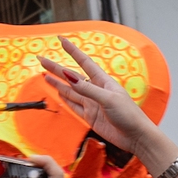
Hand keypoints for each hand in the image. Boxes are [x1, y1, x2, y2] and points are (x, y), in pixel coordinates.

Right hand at [37, 36, 157, 155]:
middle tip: (42, 60)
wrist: (135, 136)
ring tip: (45, 75)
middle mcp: (96, 90)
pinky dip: (65, 99)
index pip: (84, 62)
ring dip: (58, 83)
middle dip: (57, 68)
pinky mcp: (90, 116)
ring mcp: (92, 103)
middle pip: (72, 76)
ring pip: (70, 91)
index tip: (61, 40)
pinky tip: (58, 92)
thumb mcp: (108, 99)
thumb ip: (88, 89)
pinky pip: (74, 105)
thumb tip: (70, 77)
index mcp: (103, 81)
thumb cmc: (129, 115)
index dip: (72, 51)